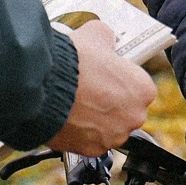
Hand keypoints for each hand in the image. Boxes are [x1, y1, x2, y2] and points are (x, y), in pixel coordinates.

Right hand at [46, 23, 156, 155]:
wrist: (42, 86)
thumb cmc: (72, 61)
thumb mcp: (96, 34)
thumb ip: (108, 39)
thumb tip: (106, 39)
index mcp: (143, 89)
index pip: (139, 87)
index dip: (121, 81)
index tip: (108, 77)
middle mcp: (134, 116)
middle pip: (126, 110)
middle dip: (110, 102)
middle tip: (90, 90)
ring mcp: (113, 136)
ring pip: (107, 128)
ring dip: (95, 119)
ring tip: (76, 103)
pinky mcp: (91, 150)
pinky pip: (89, 141)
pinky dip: (80, 133)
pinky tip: (68, 117)